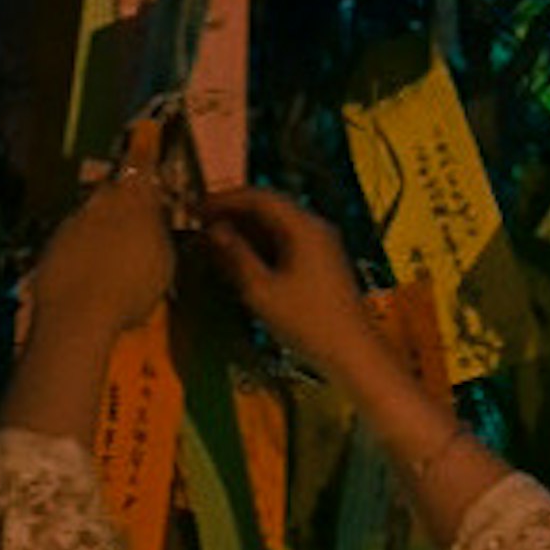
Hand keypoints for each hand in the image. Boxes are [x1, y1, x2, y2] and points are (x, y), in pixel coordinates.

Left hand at [21, 161, 177, 354]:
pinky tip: (86, 277)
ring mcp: (73, 219)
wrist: (79, 311)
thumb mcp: (164, 262)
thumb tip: (154, 221)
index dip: (143, 166)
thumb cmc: (132, 289)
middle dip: (119, 204)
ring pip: (89, 216)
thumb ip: (158, 232)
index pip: (140, 166)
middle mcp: (101, 201)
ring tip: (108, 266)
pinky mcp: (52, 241)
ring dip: (97, 232)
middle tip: (130, 232)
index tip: (146, 171)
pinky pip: (70, 239)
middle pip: (111, 191)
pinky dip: (78, 252)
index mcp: (135, 200)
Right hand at [199, 181, 379, 370]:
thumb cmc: (307, 322)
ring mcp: (322, 244)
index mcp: (303, 227)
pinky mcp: (323, 262)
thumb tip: (214, 230)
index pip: (258, 197)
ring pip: (277, 226)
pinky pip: (287, 242)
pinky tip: (242, 260)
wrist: (353, 352)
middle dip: (233, 213)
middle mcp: (315, 227)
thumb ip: (236, 255)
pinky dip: (261, 245)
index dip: (224, 199)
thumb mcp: (262, 290)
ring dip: (246, 230)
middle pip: (269, 208)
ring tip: (215, 243)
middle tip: (201, 224)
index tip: (196, 208)